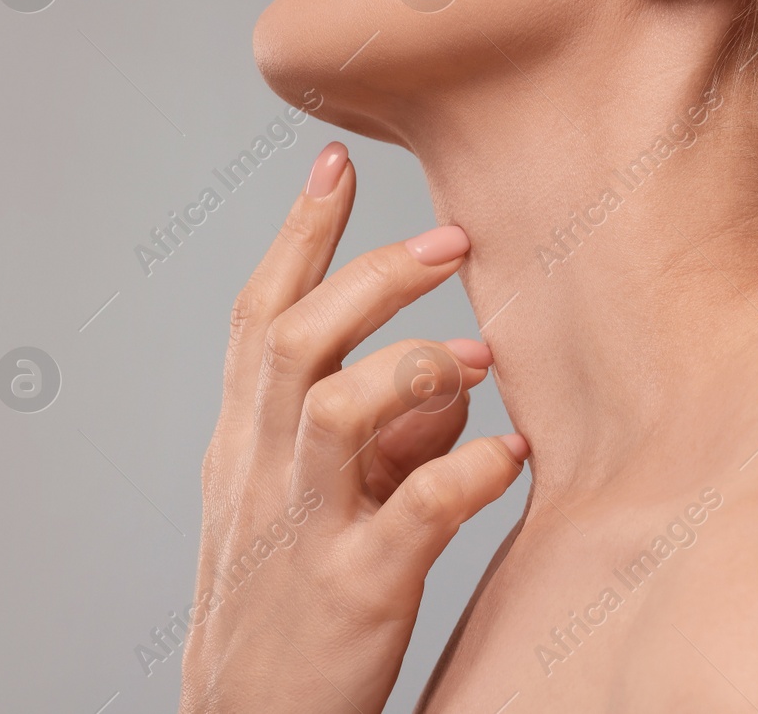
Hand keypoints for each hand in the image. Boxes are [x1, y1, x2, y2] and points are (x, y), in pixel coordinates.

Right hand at [180, 141, 527, 713]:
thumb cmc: (288, 598)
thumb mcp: (313, 501)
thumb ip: (377, 432)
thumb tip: (452, 379)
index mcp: (245, 440)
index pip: (259, 313)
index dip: (299, 233)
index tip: (337, 159)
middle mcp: (260, 471)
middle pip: (294, 339)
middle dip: (372, 276)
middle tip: (453, 237)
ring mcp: (303, 529)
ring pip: (334, 411)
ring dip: (414, 368)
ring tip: (479, 357)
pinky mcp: (354, 589)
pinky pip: (412, 514)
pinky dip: (467, 473)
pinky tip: (511, 459)